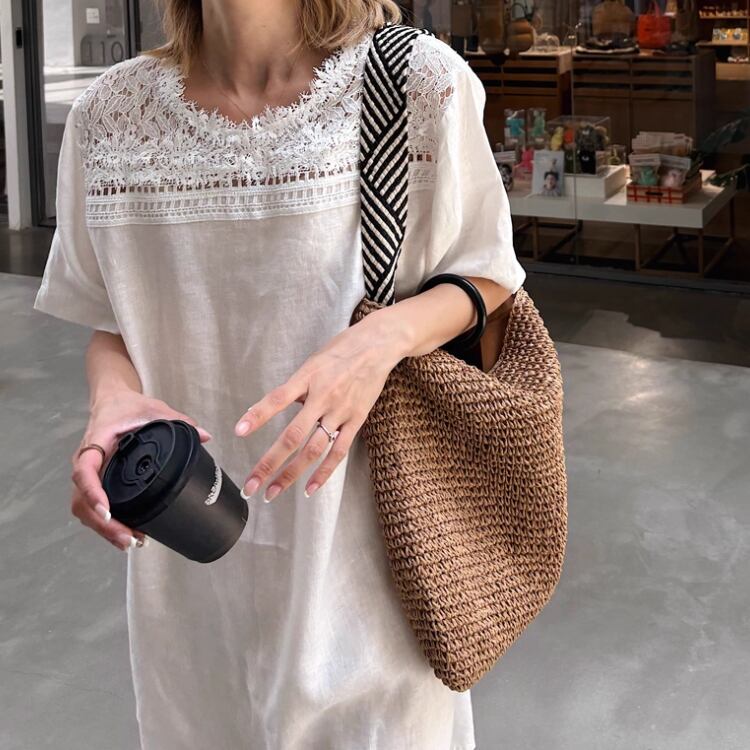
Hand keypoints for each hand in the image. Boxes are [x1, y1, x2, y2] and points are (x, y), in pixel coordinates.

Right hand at [71, 390, 212, 550]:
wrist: (113, 402)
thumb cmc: (128, 406)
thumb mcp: (153, 409)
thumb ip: (178, 421)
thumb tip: (204, 436)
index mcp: (96, 443)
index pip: (84, 471)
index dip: (93, 493)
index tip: (108, 511)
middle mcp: (87, 462)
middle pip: (81, 501)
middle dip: (104, 525)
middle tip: (130, 538)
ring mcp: (89, 475)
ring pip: (84, 510)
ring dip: (105, 530)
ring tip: (131, 542)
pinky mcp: (97, 482)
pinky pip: (92, 508)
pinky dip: (106, 525)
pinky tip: (125, 535)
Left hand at [234, 312, 407, 501]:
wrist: (377, 346)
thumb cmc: (341, 351)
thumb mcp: (312, 361)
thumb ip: (295, 386)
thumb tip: (272, 408)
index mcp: (308, 378)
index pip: (278, 398)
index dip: (258, 414)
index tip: (239, 431)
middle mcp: (323, 397)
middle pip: (293, 435)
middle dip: (269, 462)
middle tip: (251, 484)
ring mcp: (340, 412)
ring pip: (313, 450)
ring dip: (291, 474)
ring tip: (272, 493)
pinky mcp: (356, 421)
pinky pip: (338, 452)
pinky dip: (324, 472)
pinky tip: (309, 489)